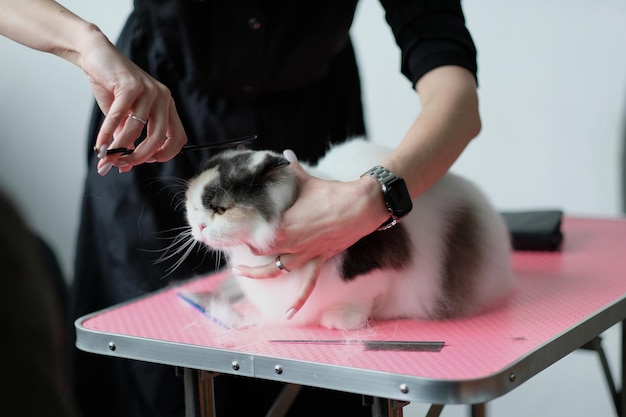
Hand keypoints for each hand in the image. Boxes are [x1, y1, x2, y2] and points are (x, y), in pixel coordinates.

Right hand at [79, 36, 186, 174]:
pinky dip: (108, 134)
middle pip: (159, 137)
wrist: (96, 57)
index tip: (147, 161)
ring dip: (120, 147)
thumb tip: (122, 168)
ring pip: (138, 129)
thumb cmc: (112, 89)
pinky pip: (119, 117)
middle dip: (140, 156)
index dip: (165, 154)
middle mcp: (163, 97)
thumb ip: (127, 141)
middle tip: (122, 164)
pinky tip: (100, 145)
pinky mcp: (130, 85)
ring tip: (106, 156)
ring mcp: (149, 90)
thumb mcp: (123, 119)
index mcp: (167, 106)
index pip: (178, 137)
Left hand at [233, 150, 388, 317]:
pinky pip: (307, 285)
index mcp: (282, 227)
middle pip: (259, 251)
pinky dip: (297, 300)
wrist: (360, 206)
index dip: (242, 230)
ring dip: (258, 273)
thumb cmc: (331, 192)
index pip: (253, 233)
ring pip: (275, 270)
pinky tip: (287, 314)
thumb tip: (284, 155)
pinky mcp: (318, 261)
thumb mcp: (304, 180)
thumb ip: (290, 169)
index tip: (233, 225)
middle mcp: (290, 245)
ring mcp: (304, 256)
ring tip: (242, 273)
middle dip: (246, 247)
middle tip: (236, 241)